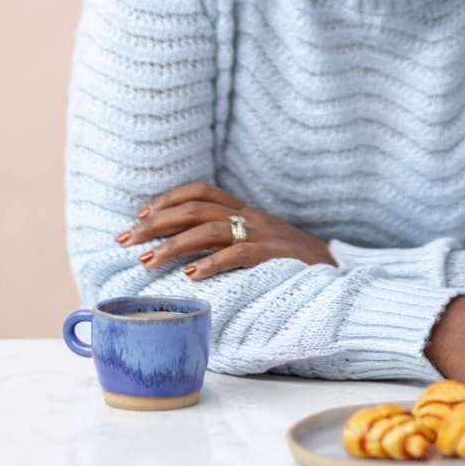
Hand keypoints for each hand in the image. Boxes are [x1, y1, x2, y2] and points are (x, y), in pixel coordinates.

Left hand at [115, 181, 337, 279]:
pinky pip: (239, 255)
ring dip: (173, 245)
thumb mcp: (259, 242)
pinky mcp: (275, 256)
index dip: (168, 199)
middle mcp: (252, 217)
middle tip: (125, 241)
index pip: (201, 191)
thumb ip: (230, 239)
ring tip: (147, 261)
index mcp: (246, 211)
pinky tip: (190, 275)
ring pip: (210, 229)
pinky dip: (211, 263)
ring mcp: (264, 235)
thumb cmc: (291, 262)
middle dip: (156, 223)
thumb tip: (185, 251)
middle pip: (196, 208)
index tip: (139, 215)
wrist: (339, 272)